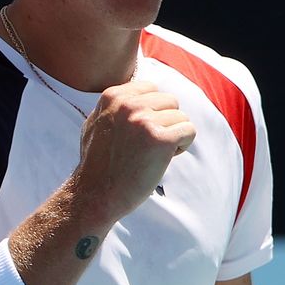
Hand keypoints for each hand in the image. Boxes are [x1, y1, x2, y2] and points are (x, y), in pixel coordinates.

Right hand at [74, 79, 194, 219]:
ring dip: (174, 137)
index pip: (153, 90)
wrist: (96, 194)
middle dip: (166, 123)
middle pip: (170, 101)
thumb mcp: (96, 122)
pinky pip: (189, 131)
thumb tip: (139, 91)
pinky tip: (162, 159)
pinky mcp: (160, 139)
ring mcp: (144, 120)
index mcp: (114, 96)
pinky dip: (182, 146)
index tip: (139, 133)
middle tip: (148, 147)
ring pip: (181, 117)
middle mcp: (129, 104)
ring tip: (152, 155)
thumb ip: (116, 106)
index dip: (153, 112)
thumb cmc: (97, 164)